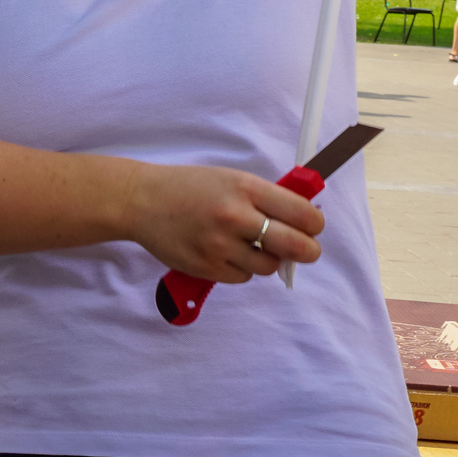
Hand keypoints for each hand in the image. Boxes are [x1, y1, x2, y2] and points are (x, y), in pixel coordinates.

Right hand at [127, 162, 323, 281]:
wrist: (142, 201)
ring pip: (268, 266)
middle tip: (308, 251)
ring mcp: (219, 245)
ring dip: (268, 259)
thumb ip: (266, 198)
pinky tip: (227, 253)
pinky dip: (242, 268)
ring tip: (253, 247)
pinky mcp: (205, 267)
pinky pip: (242, 277)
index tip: (314, 227)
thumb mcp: (231, 179)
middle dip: (308, 251)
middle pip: (293, 245)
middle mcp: (235, 216)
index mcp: (246, 188)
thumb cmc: (190, 188)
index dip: (315, 224)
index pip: (301, 213)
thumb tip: (304, 219)